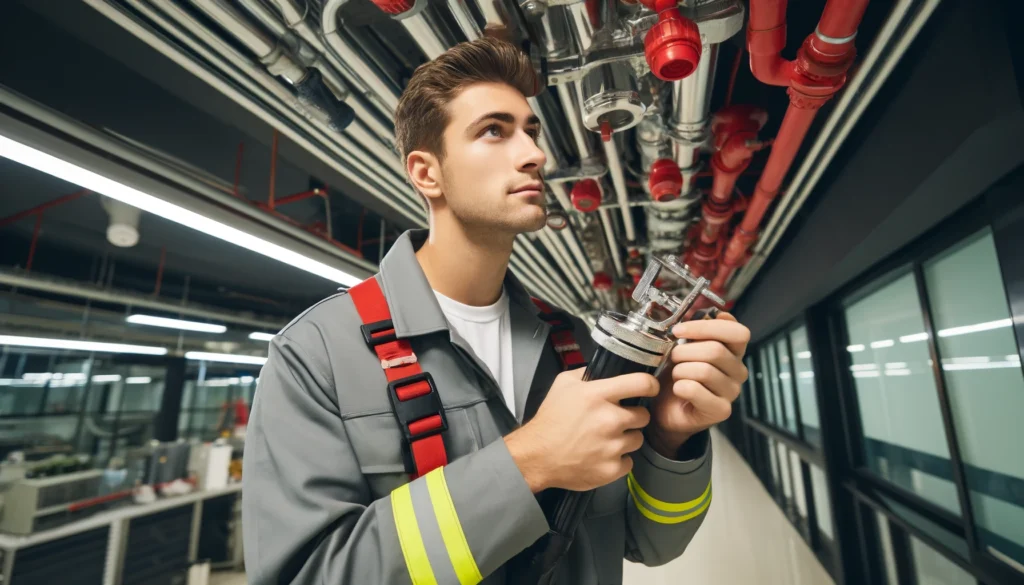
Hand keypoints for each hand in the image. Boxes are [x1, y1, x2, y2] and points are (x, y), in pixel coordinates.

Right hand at [505, 368, 659, 492]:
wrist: (537, 456)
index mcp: (598, 395)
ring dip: (625, 439)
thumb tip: (606, 371)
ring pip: (637, 439)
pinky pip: (628, 461)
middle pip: (643, 415)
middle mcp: (609, 419)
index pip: (642, 383)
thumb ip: (587, 374)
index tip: (649, 389)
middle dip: (632, 416)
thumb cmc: (550, 419)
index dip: (650, 385)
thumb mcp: (563, 384)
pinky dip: (618, 460)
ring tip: (605, 440)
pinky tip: (602, 456)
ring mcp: (612, 446)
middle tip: (615, 420)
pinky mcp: (612, 468)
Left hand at [648, 313, 750, 457]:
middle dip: (685, 351)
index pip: (738, 332)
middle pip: (716, 350)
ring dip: (680, 370)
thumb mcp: (684, 347)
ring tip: (676, 375)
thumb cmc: (678, 376)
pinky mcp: (720, 410)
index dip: (707, 327)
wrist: (667, 409)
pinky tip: (678, 389)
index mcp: (733, 351)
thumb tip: (702, 313)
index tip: (680, 329)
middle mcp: (738, 371)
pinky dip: (680, 387)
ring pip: (704, 370)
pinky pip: (696, 390)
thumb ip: (695, 331)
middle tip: (672, 357)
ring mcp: (732, 392)